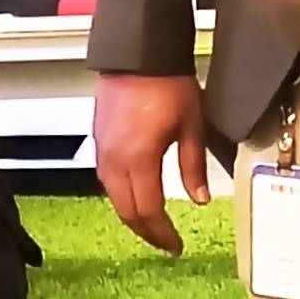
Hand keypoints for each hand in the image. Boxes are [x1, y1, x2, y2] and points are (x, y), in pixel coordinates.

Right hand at [94, 72, 210, 254]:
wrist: (140, 53)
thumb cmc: (167, 83)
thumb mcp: (191, 126)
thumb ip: (193, 166)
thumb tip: (200, 199)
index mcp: (139, 159)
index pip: (148, 211)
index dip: (162, 233)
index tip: (175, 245)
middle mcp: (115, 158)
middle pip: (126, 210)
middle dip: (145, 231)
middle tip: (164, 242)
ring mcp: (103, 148)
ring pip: (112, 196)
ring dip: (131, 214)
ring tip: (151, 223)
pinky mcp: (99, 138)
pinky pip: (106, 177)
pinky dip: (121, 194)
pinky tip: (134, 194)